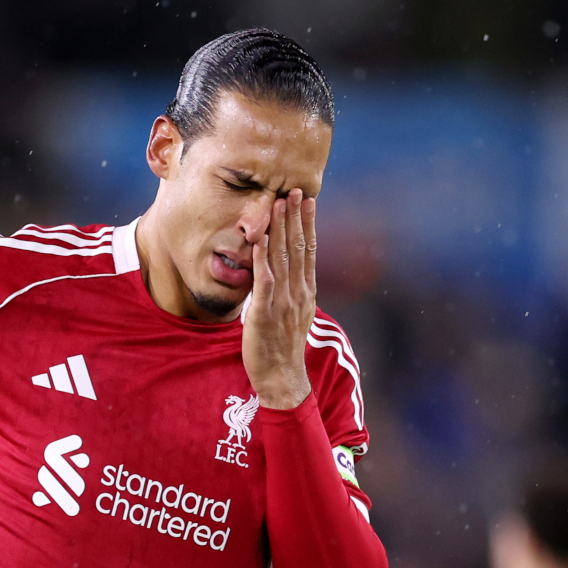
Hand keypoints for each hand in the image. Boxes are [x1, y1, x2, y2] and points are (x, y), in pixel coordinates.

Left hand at [244, 188, 315, 409]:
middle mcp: (298, 293)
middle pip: (298, 248)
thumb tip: (290, 270)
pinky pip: (264, 282)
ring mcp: (282, 303)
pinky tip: (259, 241)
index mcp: (306, 292)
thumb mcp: (295, 314)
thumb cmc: (284, 346)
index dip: (308, 224)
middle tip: (295, 190)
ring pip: (282, 259)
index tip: (308, 200)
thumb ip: (293, 290)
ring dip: (279, 230)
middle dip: (296, 217)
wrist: (282, 377)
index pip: (308, 250)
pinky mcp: (263, 314)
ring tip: (278, 204)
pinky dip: (261, 260)